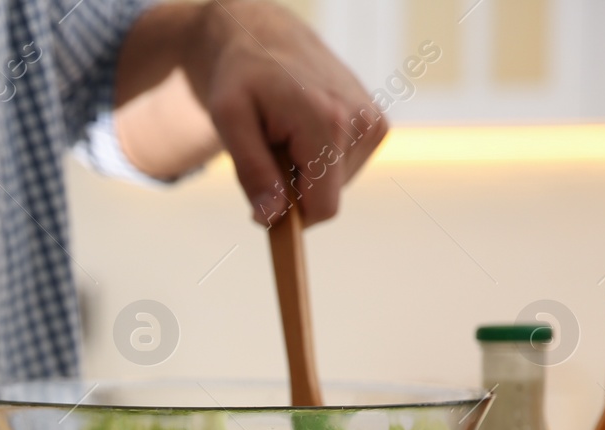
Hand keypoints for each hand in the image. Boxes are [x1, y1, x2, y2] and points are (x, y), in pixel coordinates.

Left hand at [188, 0, 385, 225]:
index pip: (323, 208)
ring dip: (303, 172)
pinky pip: (343, 170)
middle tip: (268, 149)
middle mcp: (361, 122)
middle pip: (326, 199)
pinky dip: (318, 160)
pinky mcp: (376, 124)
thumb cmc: (240, 78)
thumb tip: (272, 217)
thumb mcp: (228, 120)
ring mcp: (373, 122)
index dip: (290, 218)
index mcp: (328, 123)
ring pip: (335, 186)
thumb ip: (251, 171)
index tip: (261, 207)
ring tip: (284, 134)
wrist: (263, 36)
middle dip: (292, 188)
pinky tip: (302, 129)